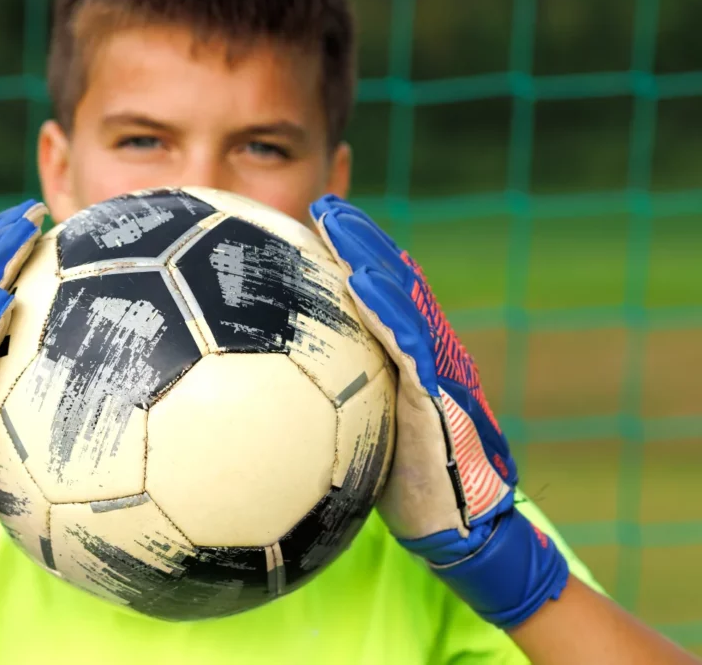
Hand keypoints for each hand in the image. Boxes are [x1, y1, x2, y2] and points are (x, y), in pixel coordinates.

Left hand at [310, 195, 567, 629]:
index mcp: (406, 359)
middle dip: (361, 240)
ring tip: (338, 220)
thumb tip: (272, 390)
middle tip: (326, 202)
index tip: (320, 221)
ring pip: (404, 302)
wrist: (459, 527)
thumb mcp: (363, 431)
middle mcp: (425, 354)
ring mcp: (436, 372)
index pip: (381, 296)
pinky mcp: (439, 398)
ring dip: (370, 257)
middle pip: (394, 284)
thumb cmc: (404, 483)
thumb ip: (336, 399)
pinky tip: (357, 282)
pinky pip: (412, 346)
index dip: (355, 254)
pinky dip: (387, 310)